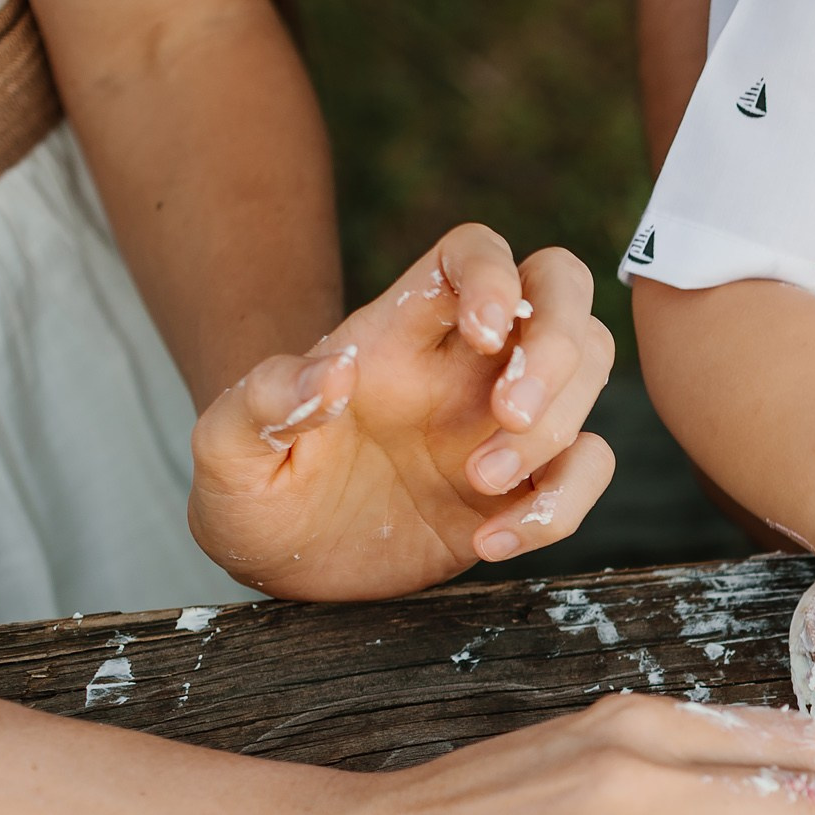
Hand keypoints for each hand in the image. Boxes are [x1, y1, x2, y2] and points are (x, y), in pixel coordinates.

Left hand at [189, 225, 618, 601]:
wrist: (280, 562)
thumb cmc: (252, 490)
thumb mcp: (225, 448)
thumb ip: (264, 401)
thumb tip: (331, 371)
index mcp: (397, 331)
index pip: (473, 252)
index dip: (494, 273)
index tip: (483, 330)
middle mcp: (464, 365)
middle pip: (560, 293)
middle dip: (557, 344)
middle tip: (512, 412)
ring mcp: (502, 424)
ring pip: (589, 375)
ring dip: (555, 430)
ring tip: (479, 485)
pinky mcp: (525, 488)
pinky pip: (586, 471)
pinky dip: (560, 507)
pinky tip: (489, 543)